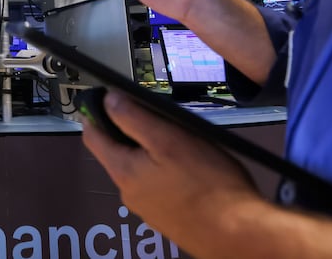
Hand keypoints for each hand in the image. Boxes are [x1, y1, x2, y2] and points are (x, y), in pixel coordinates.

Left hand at [82, 90, 259, 252]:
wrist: (240, 234)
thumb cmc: (207, 183)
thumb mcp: (169, 138)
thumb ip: (134, 118)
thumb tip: (108, 100)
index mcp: (122, 171)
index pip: (92, 136)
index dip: (95, 112)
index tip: (106, 96)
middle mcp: (128, 193)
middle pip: (116, 153)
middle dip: (129, 132)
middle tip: (157, 118)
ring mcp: (147, 209)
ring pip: (139, 170)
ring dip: (150, 153)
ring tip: (179, 142)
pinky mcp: (167, 218)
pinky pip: (157, 187)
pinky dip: (165, 173)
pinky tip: (189, 169)